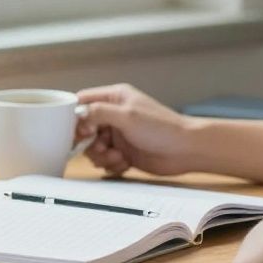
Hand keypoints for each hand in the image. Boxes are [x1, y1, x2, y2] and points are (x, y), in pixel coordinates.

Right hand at [73, 83, 195, 176]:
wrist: (186, 150)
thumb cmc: (162, 128)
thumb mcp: (127, 116)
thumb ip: (98, 113)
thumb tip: (77, 115)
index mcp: (115, 98)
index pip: (83, 101)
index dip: (75, 117)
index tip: (80, 131)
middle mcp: (114, 115)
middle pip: (85, 128)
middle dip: (89, 142)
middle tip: (101, 147)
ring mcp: (119, 134)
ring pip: (93, 147)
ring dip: (101, 156)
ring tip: (117, 157)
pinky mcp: (123, 152)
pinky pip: (105, 160)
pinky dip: (111, 164)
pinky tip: (125, 163)